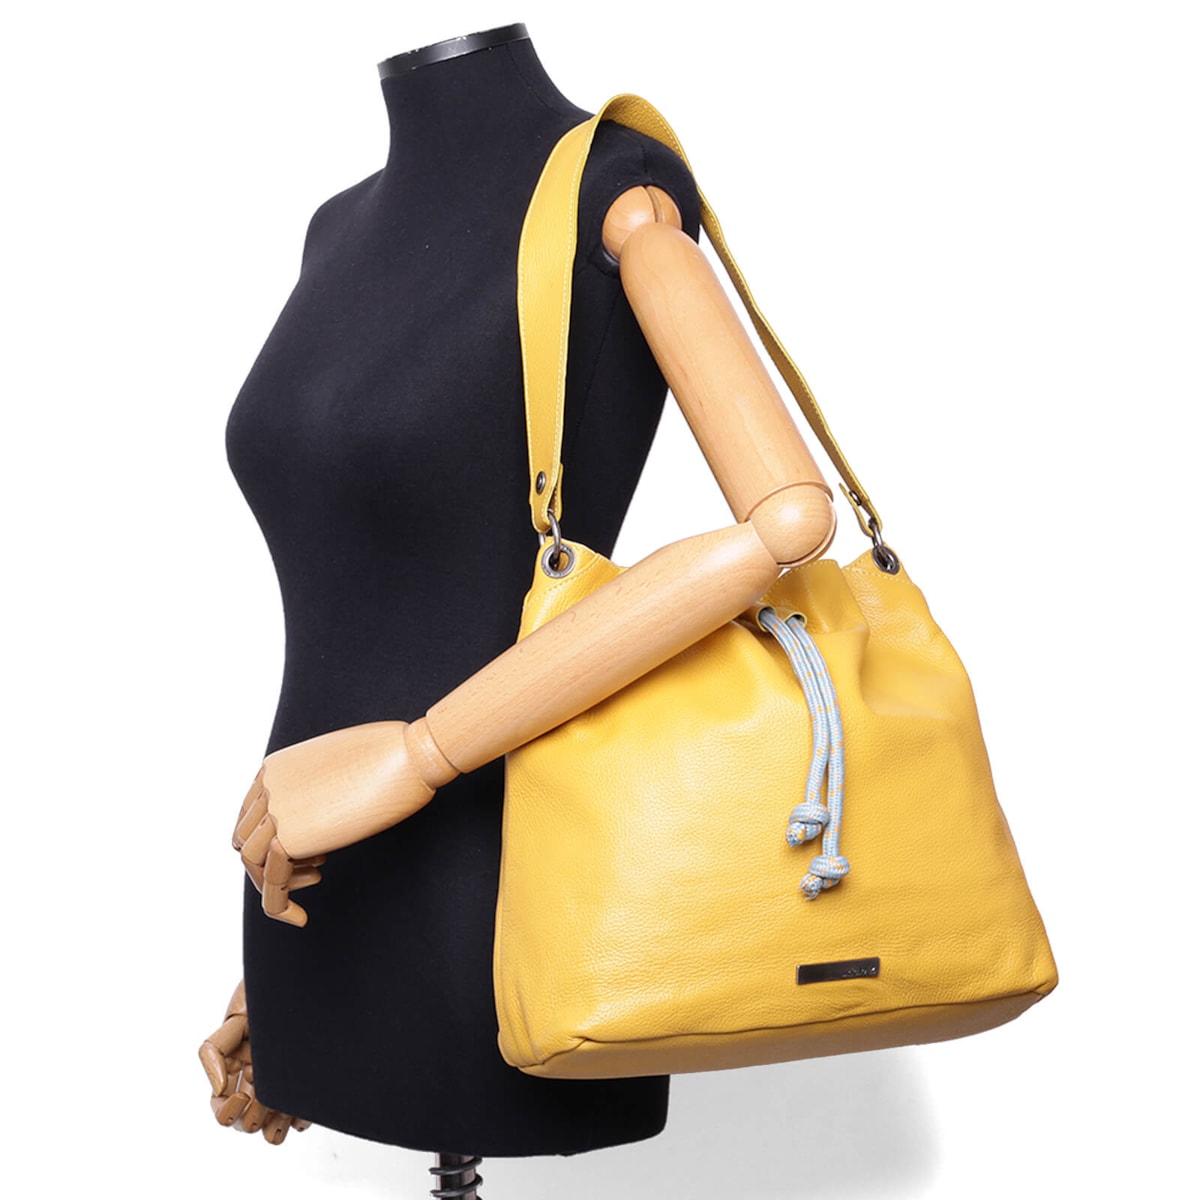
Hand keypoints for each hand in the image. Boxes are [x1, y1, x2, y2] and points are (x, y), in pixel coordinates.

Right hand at [198, 980, 310, 1144]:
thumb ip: (215, 1052)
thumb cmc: (266, 994)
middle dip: (252, 1118)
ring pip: (271, 1127)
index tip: (243, 1095)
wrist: (302, 977)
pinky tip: (303, 1103)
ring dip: (274, 1127)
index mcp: (236, 1067)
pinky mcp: (307, 1079)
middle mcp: (257, 1079)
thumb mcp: (235, 1020)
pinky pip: (300, 1116)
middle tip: (267, 1098)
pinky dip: (299, 1118)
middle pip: (245, 1122)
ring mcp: (282, 1081)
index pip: (222, 1109)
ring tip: (284, 1106)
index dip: (226, 1113)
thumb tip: (219, 1090)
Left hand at [233, 719, 442, 925]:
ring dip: (279, 880)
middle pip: (247, 835)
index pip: (254, 811)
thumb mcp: (348, 766)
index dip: (277, 835)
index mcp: (279, 766)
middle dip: (273, 859)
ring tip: (314, 882)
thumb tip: (334, 808)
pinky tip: (302, 917)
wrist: (409, 755)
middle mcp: (268, 785)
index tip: (317, 851)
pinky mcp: (287, 836)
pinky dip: (280, 905)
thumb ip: (327, 787)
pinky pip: (269, 881)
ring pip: (252, 859)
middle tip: (315, 871)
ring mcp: (273, 810)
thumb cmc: (397, 755)